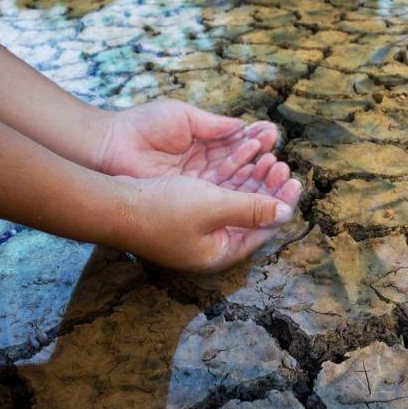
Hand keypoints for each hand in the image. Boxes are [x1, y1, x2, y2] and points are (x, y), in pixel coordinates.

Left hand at [95, 99, 279, 182]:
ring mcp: (197, 186)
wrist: (109, 146)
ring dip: (256, 178)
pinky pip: (220, 197)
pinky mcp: (189, 200)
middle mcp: (203, 168)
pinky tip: (257, 182)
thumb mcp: (183, 118)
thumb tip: (244, 127)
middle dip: (262, 163)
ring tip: (274, 167)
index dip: (256, 142)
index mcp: (203, 145)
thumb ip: (214, 125)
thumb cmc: (141, 127)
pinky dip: (239, 190)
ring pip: (235, 184)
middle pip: (241, 168)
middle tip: (279, 158)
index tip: (273, 135)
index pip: (237, 146)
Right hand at [116, 171, 301, 271]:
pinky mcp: (185, 211)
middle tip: (281, 165)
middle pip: (252, 214)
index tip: (296, 181)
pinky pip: (219, 192)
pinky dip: (232, 176)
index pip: (263, 230)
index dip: (282, 204)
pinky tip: (242, 158)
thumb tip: (286, 212)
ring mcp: (197, 229)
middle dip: (268, 188)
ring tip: (266, 156)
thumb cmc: (161, 209)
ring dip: (252, 178)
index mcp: (221, 252)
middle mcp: (211, 244)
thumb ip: (252, 209)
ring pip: (236, 200)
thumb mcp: (214, 207)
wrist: (111, 203)